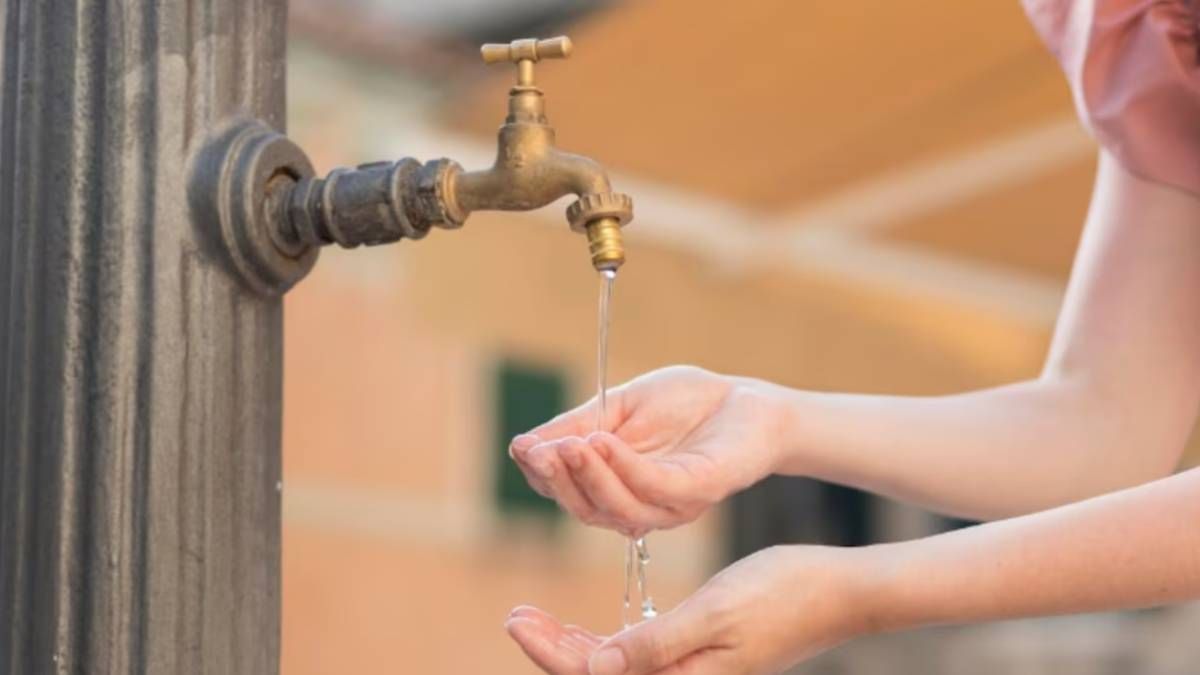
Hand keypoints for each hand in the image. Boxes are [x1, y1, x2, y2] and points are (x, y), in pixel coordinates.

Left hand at [504, 545, 876, 674]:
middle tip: (515, 615)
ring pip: (614, 669)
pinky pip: (638, 659)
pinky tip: (586, 629)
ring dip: (573, 647)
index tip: (517, 620)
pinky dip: (605, 643)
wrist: (836, 591)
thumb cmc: (782, 594)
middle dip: (553, 650)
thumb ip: (655, 645)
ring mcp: (690, 673)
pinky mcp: (697, 658)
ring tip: (535, 618)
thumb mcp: (714, 613)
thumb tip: (595, 668)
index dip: (551, 652)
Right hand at [508, 366, 783, 535]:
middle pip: (586, 509)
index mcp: (616, 488)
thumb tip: (522, 446)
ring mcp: (670, 505)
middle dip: (558, 481)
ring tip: (567, 445)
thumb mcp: (619, 407)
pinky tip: (603, 441)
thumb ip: (577, 426)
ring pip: (617, 508)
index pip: (567, 492)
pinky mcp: (698, 491)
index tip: (521, 447)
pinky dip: (623, 467)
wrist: (747, 398)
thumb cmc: (686, 404)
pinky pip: (654, 488)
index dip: (541, 474)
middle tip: (538, 451)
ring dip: (587, 476)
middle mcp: (640, 506)